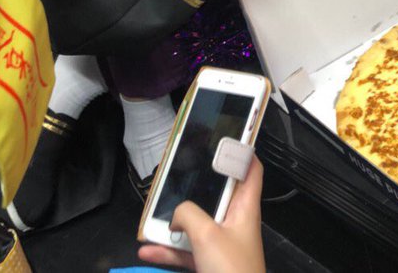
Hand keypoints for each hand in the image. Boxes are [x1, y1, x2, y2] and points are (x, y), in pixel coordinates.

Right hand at [137, 158, 266, 272]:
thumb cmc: (232, 271)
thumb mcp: (207, 234)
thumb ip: (188, 214)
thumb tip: (176, 213)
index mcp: (245, 208)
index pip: (250, 170)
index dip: (241, 151)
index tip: (225, 137)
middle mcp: (235, 223)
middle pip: (216, 195)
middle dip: (195, 187)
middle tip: (176, 175)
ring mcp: (222, 244)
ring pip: (197, 224)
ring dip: (175, 221)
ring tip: (153, 213)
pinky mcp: (209, 265)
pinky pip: (186, 251)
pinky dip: (168, 250)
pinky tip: (147, 248)